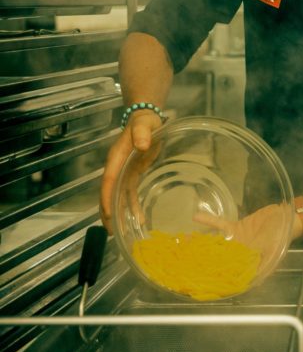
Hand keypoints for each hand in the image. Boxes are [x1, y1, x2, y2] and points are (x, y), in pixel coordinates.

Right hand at [100, 109, 163, 232]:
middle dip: (108, 212)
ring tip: (123, 231)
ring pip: (118, 196)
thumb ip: (142, 133)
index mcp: (117, 157)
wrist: (146, 119)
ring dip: (120, 212)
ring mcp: (124, 171)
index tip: (107, 213)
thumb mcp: (145, 124)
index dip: (108, 196)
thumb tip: (141, 145)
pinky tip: (139, 217)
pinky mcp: (132, 173)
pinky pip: (129, 192)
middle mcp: (117, 167)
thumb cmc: (145, 122)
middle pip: (109, 193)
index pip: (109, 180)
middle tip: (111, 232)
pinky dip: (131, 205)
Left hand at [193, 203, 292, 271]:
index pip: (227, 274)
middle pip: (216, 260)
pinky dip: (209, 221)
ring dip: (200, 242)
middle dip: (201, 261)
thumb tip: (251, 280)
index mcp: (246, 265)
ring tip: (185, 240)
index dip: (213, 278)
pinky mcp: (236, 228)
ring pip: (214, 243)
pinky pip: (220, 225)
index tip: (197, 282)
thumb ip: (259, 260)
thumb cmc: (282, 237)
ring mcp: (236, 242)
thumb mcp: (272, 251)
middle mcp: (238, 256)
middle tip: (183, 261)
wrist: (287, 218)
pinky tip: (196, 217)